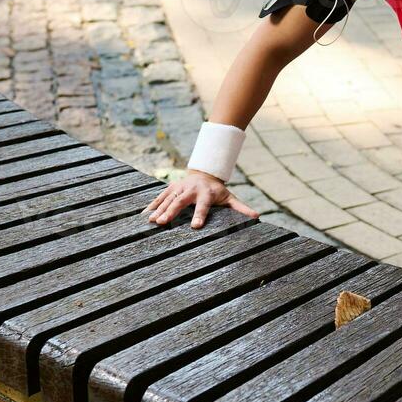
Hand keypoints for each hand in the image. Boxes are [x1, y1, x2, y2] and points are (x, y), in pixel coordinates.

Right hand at [144, 169, 259, 228]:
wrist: (204, 174)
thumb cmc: (218, 191)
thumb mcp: (230, 198)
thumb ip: (241, 208)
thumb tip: (256, 217)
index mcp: (205, 194)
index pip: (203, 206)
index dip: (199, 215)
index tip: (196, 227)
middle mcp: (190, 190)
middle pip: (180, 202)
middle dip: (172, 212)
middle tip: (163, 223)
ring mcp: (178, 188)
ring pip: (168, 199)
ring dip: (159, 210)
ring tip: (152, 221)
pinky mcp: (170, 189)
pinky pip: (160, 198)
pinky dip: (152, 206)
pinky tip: (144, 215)